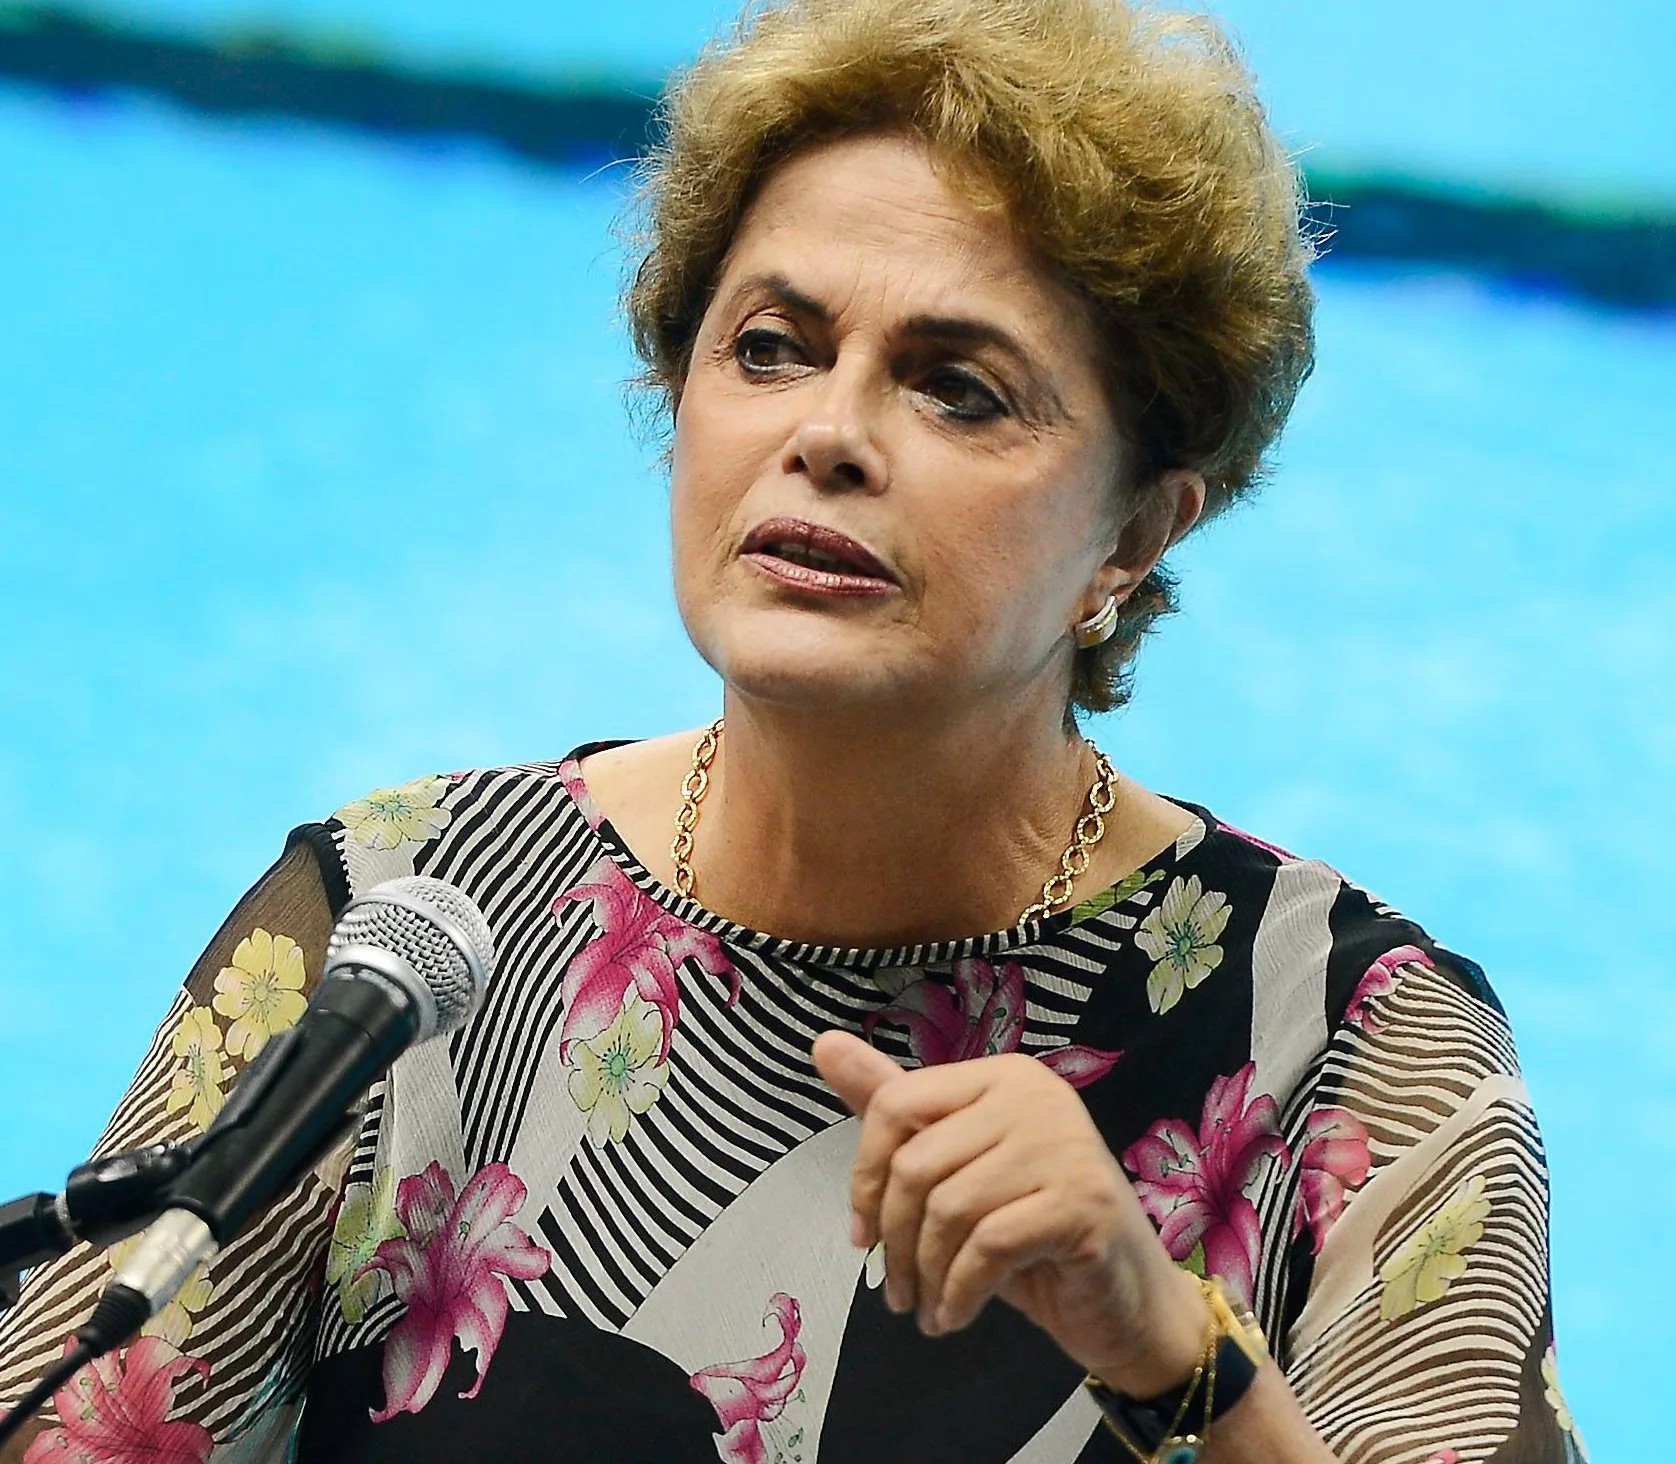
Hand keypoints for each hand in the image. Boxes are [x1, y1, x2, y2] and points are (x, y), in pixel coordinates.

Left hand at [813, 1030, 1207, 1395]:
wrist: (1126, 1301)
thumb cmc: (1034, 1232)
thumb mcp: (956, 1172)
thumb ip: (895, 1111)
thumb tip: (823, 1044)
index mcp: (1001, 1075)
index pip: (897, 1103)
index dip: (864, 1177)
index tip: (860, 1235)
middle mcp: (1036, 1095)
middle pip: (917, 1164)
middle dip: (893, 1240)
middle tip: (896, 1289)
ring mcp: (1065, 1145)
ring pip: (948, 1209)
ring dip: (925, 1275)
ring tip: (927, 1307)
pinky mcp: (1083, 1203)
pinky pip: (987, 1247)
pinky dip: (958, 1293)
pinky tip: (954, 1316)